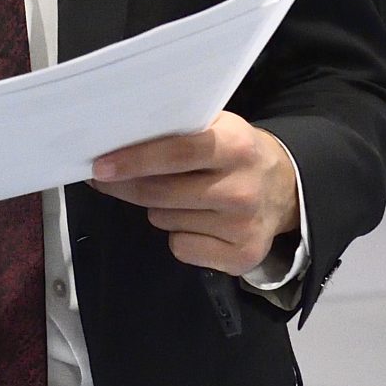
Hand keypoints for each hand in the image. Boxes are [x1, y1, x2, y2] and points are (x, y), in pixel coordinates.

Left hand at [89, 113, 300, 275]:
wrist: (284, 189)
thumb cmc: (236, 154)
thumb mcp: (218, 128)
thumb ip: (177, 131)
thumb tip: (117, 141)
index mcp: (236, 146)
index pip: (177, 153)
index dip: (134, 160)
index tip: (100, 167)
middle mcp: (242, 189)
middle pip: (161, 193)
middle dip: (127, 185)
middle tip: (107, 177)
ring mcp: (242, 226)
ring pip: (164, 219)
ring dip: (158, 208)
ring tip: (180, 195)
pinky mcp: (240, 257)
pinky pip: (180, 247)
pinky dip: (178, 235)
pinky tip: (197, 221)